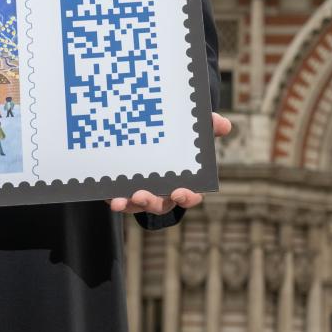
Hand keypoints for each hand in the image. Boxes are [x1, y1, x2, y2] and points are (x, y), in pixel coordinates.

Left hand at [109, 112, 230, 213]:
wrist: (150, 138)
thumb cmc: (179, 143)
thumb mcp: (192, 133)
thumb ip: (208, 128)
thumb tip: (225, 125)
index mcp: (183, 183)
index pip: (190, 196)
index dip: (186, 197)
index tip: (179, 192)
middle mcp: (162, 194)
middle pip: (158, 205)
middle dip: (150, 202)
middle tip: (141, 195)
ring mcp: (142, 195)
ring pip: (135, 206)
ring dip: (128, 204)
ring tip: (118, 201)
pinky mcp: (123, 191)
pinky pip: (118, 199)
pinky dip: (113, 198)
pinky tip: (107, 194)